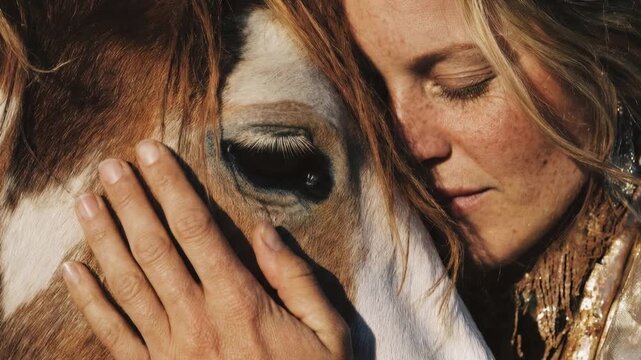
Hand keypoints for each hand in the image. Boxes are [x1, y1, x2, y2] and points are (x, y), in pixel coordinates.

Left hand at [62, 139, 351, 359]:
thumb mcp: (329, 333)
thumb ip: (296, 279)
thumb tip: (264, 230)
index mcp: (240, 302)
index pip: (197, 228)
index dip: (171, 186)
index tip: (151, 153)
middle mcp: (197, 319)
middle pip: (154, 247)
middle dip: (131, 202)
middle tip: (110, 166)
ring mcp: (169, 349)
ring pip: (127, 283)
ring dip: (104, 239)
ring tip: (85, 202)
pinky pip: (113, 335)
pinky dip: (89, 302)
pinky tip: (71, 271)